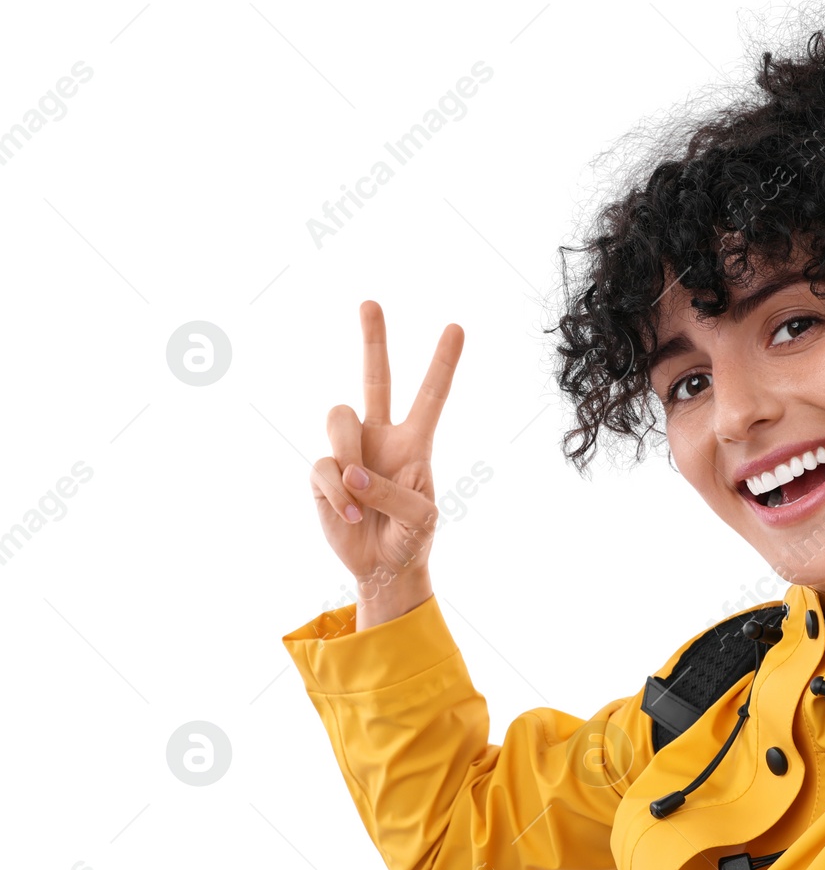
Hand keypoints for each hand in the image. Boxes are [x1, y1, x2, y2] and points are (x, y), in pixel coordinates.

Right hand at [309, 300, 462, 603]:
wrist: (382, 566)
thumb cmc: (411, 536)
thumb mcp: (420, 518)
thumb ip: (391, 491)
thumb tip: (351, 471)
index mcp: (415, 442)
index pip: (431, 395)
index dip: (443, 363)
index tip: (457, 326)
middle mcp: (380, 436)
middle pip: (375, 379)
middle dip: (373, 340)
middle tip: (370, 302)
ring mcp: (348, 451)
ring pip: (339, 418)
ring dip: (350, 452)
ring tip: (360, 496)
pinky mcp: (321, 472)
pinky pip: (323, 465)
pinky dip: (337, 492)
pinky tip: (349, 513)